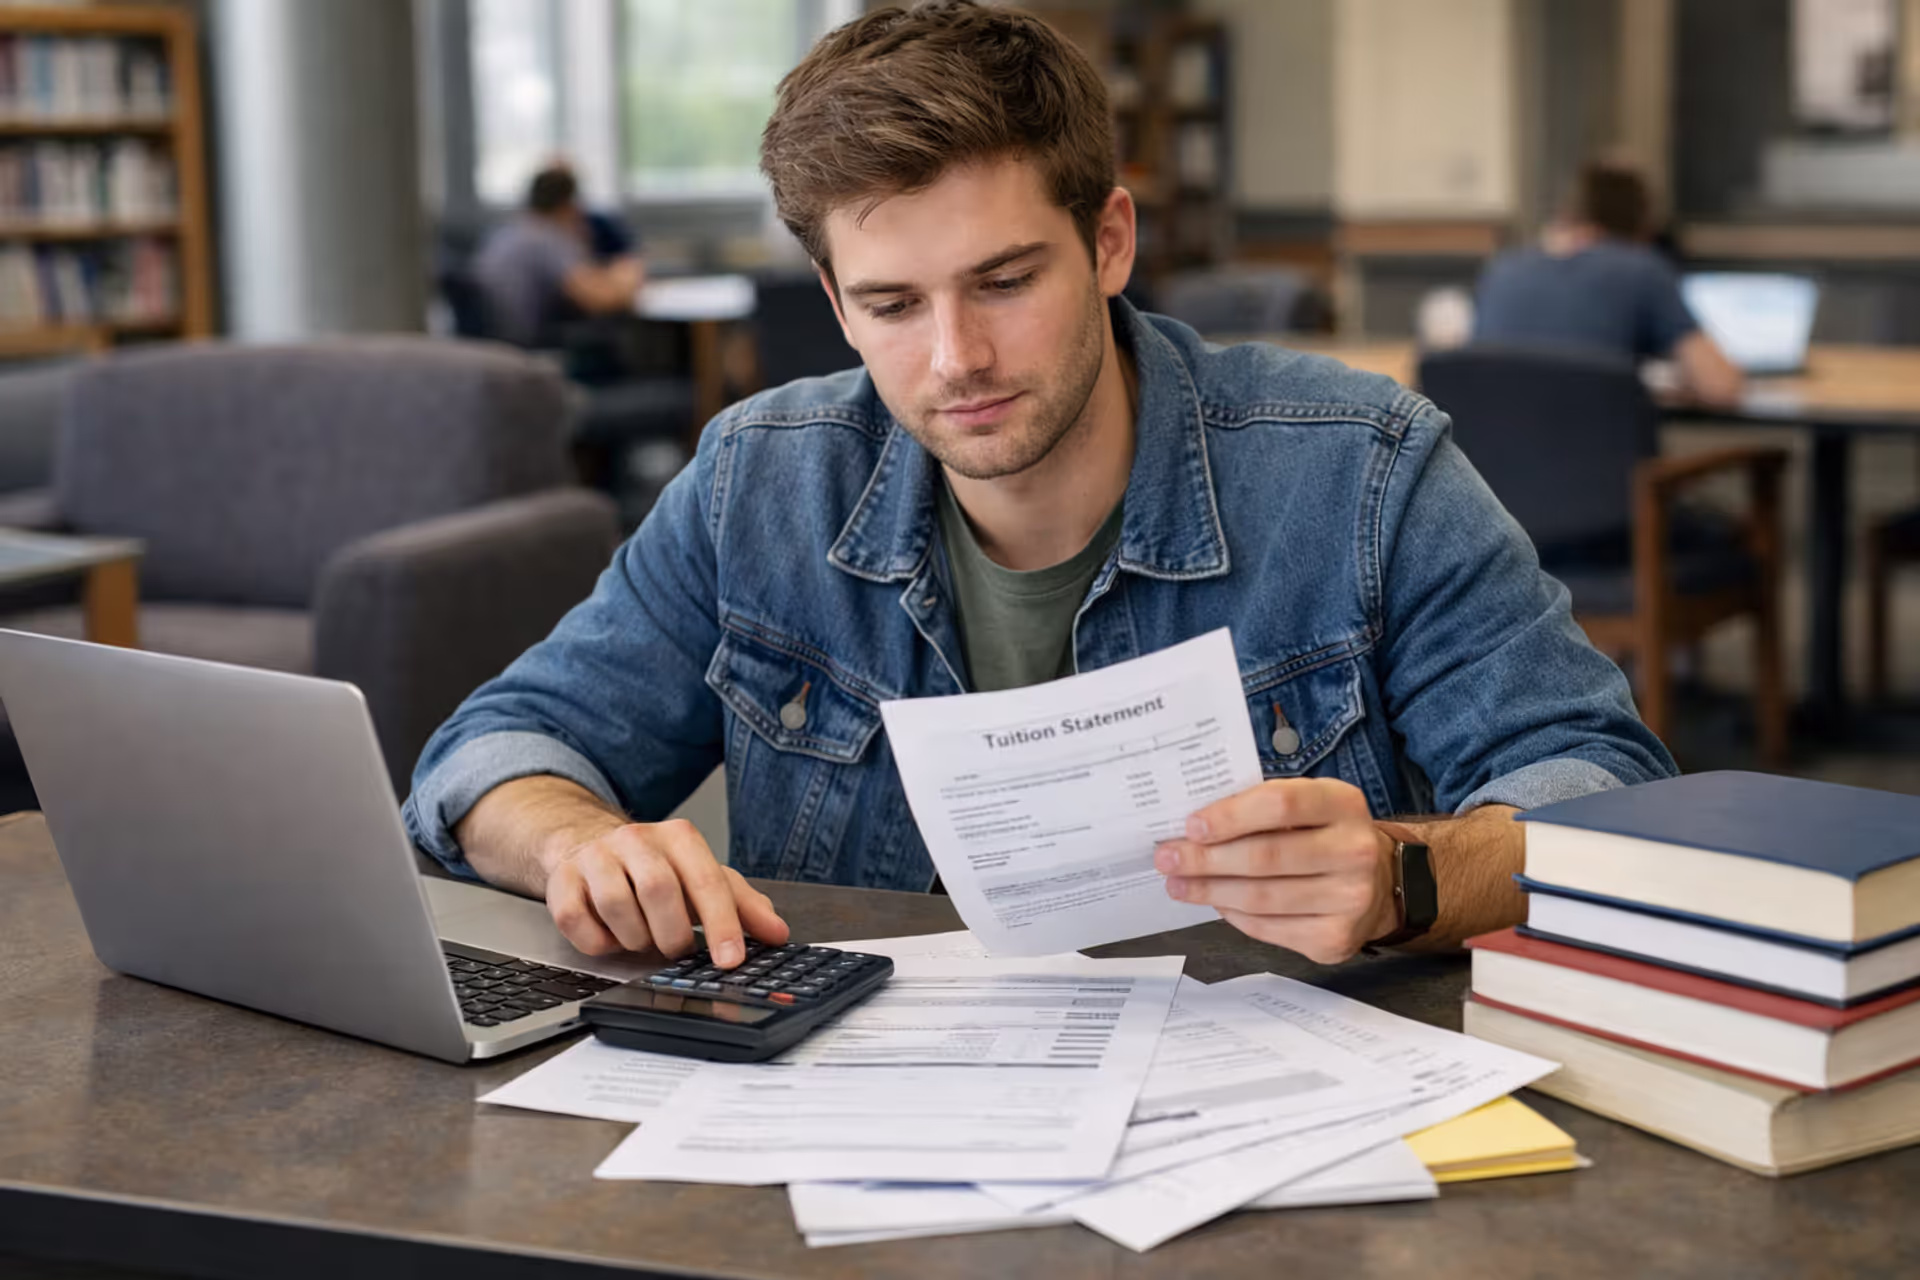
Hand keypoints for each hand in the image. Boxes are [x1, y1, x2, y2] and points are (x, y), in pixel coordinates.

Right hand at [542, 818, 788, 964]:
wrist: (588, 845)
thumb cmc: (657, 869)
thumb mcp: (703, 879)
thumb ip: (743, 905)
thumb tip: (777, 933)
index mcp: (678, 838)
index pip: (706, 880)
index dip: (721, 924)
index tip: (730, 959)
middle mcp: (636, 839)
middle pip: (658, 890)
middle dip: (672, 934)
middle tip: (676, 949)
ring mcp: (595, 857)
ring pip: (616, 905)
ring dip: (635, 938)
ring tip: (642, 939)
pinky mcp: (561, 881)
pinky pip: (576, 920)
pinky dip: (597, 941)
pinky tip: (610, 937)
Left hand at [1154, 778, 1398, 964]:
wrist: (1380, 883)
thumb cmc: (1324, 834)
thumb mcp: (1308, 804)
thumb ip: (1261, 807)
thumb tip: (1194, 827)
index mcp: (1343, 804)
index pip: (1280, 804)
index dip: (1230, 816)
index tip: (1191, 826)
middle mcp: (1355, 851)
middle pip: (1266, 856)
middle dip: (1206, 859)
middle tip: (1167, 858)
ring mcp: (1350, 899)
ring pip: (1262, 898)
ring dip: (1211, 891)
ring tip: (1178, 884)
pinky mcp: (1336, 938)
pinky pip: (1269, 928)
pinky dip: (1234, 915)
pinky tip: (1215, 903)